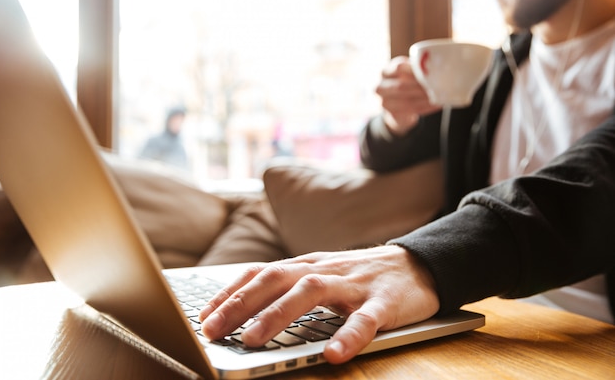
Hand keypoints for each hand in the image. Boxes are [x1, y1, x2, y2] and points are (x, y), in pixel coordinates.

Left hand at [199, 245, 439, 363]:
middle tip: (214, 330)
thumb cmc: (358, 276)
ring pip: (312, 292)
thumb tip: (247, 310)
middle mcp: (324, 270)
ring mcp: (353, 285)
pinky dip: (348, 335)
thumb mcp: (320, 276)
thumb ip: (290, 288)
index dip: (230, 293)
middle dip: (241, 304)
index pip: (261, 274)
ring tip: (254, 340)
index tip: (204, 316)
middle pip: (276, 280)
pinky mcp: (384, 302)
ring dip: (279, 314)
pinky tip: (334, 354)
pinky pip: (365, 319)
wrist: (415, 264)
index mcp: (306, 266)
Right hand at [376, 56, 440, 135]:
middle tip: (438, 85)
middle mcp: (380, 86)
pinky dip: (426, 107)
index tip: (431, 71)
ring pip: (407, 101)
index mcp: (386, 71)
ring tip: (440, 95)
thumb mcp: (408, 73)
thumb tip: (438, 67)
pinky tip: (437, 104)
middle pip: (401, 86)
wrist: (397, 105)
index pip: (399, 68)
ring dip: (425, 99)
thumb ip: (417, 69)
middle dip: (420, 86)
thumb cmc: (406, 83)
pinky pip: (411, 111)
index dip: (415, 70)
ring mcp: (384, 102)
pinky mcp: (392, 114)